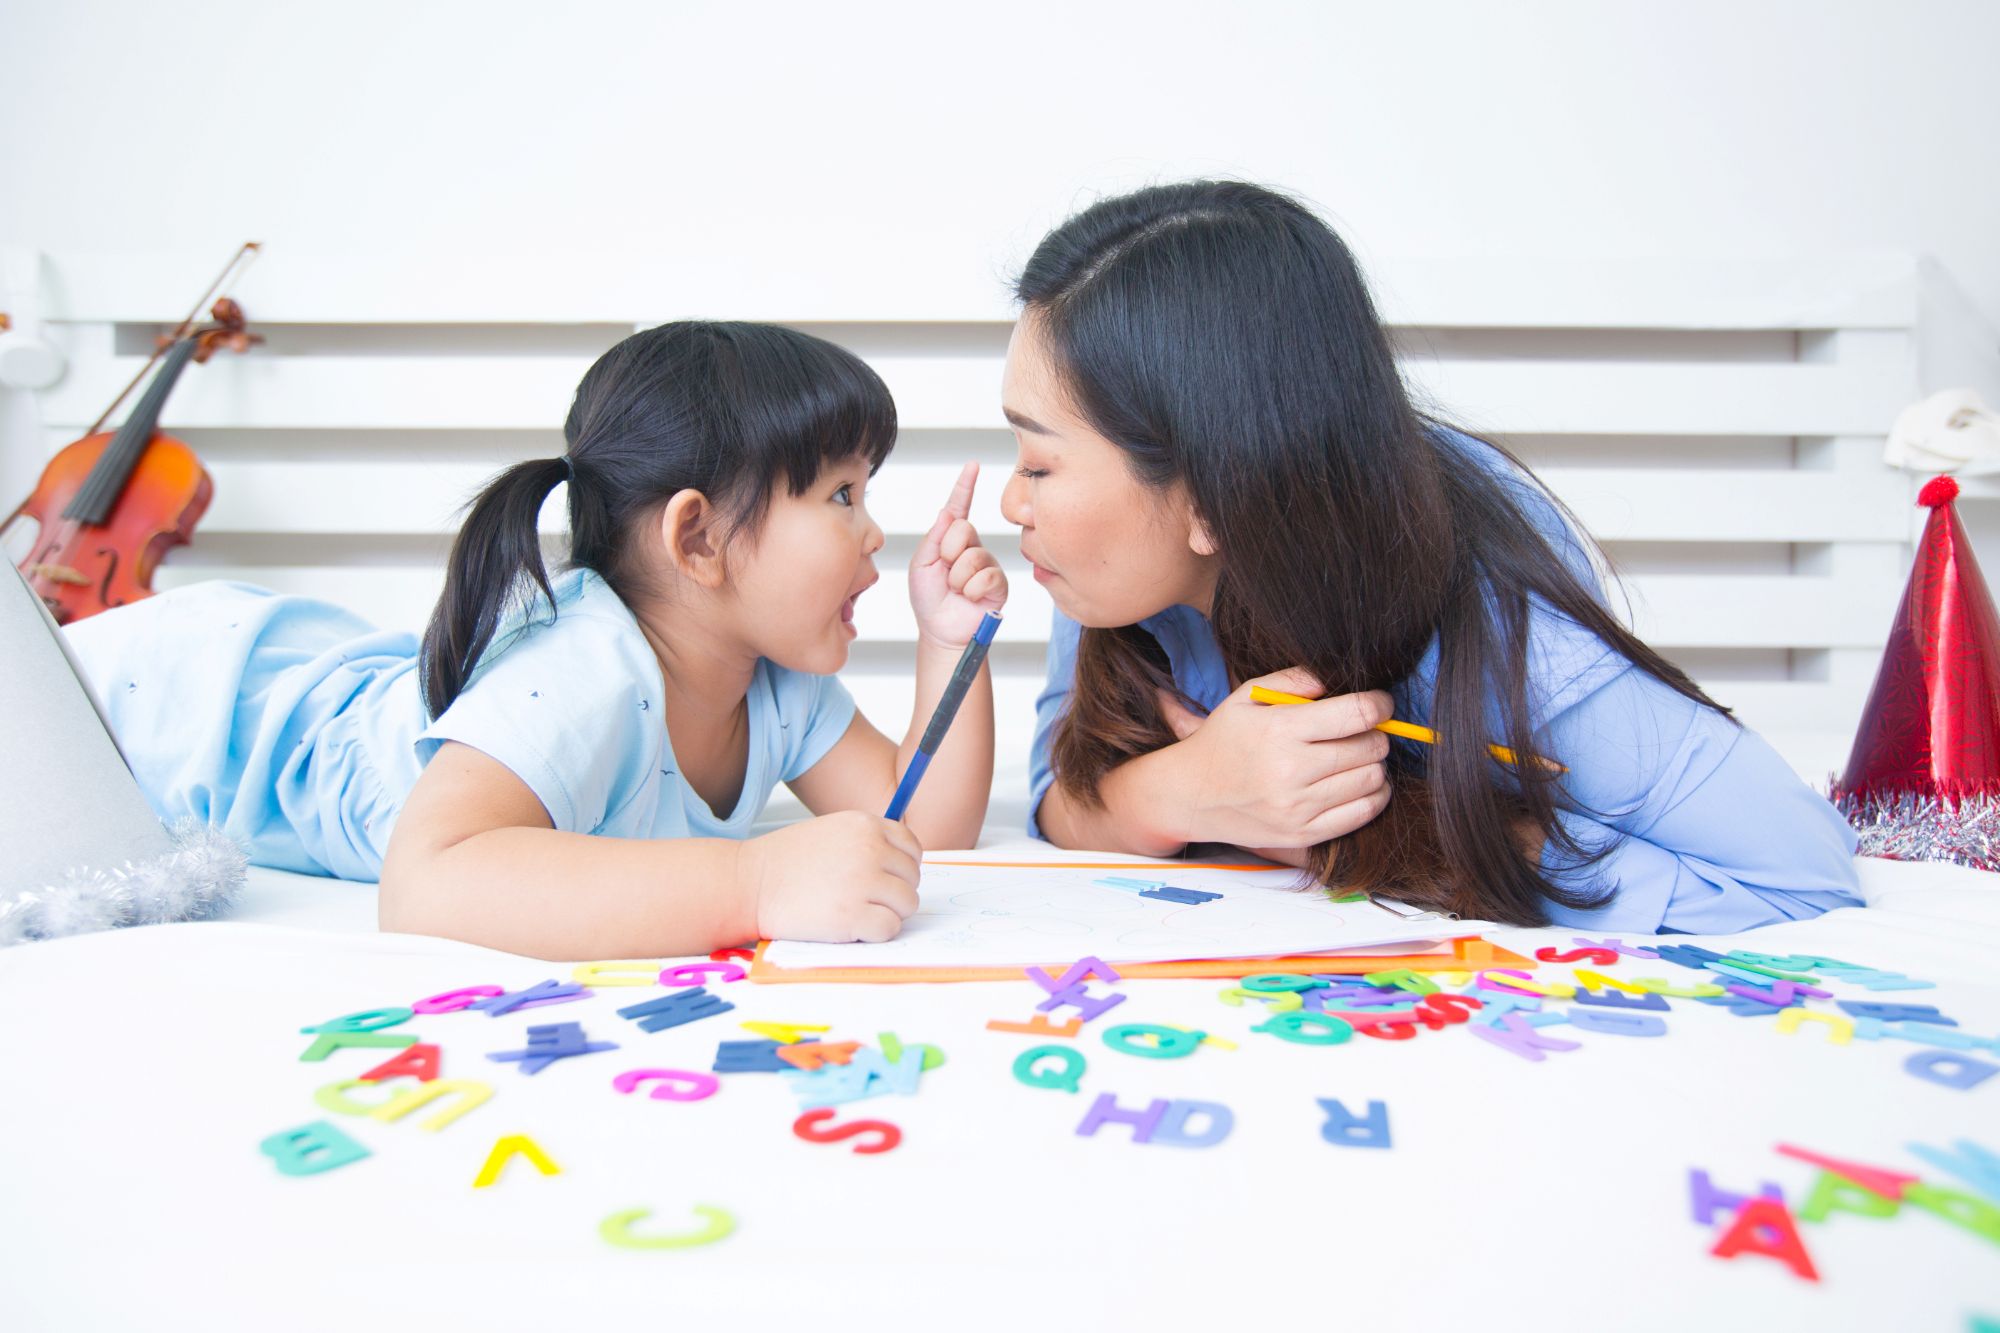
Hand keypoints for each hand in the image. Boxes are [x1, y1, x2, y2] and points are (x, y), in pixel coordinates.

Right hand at [739, 811, 922, 942]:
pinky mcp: (854, 915)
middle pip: (911, 878)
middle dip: (893, 892)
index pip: (912, 847)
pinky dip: (876, 933)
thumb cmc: (785, 862)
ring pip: (907, 904)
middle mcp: (870, 850)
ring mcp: (864, 883)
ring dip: (887, 913)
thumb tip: (901, 863)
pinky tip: (851, 928)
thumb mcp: (831, 832)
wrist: (749, 883)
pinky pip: (890, 929)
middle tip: (863, 900)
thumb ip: (866, 841)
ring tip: (855, 912)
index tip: (885, 879)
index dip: (902, 867)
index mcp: (866, 825)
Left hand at [908, 461, 1007, 648]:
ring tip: (956, 590)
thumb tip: (947, 512)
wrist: (941, 630)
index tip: (973, 465)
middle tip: (944, 569)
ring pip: (974, 556)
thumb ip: (933, 538)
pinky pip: (986, 576)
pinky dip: (970, 590)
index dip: (965, 486)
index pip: (959, 507)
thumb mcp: (920, 565)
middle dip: (948, 551)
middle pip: (964, 528)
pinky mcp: (998, 582)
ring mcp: (986, 563)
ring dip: (957, 577)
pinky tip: (969, 598)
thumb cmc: (928, 598)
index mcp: (949, 539)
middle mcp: (971, 547)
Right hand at [1154, 667, 1394, 850]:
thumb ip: (1293, 679)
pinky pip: (1362, 814)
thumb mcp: (1246, 697)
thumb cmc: (1223, 740)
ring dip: (1374, 766)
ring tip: (1356, 758)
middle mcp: (1290, 770)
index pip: (1356, 714)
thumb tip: (1335, 680)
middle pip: (1370, 748)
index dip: (1380, 705)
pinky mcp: (1302, 834)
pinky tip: (1359, 784)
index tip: (1380, 704)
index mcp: (1280, 730)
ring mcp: (1297, 807)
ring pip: (1372, 781)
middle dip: (1376, 735)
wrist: (1189, 795)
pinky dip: (1373, 796)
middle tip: (1363, 732)